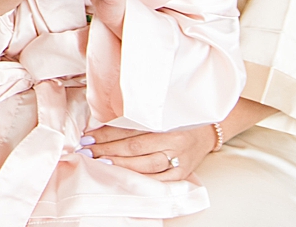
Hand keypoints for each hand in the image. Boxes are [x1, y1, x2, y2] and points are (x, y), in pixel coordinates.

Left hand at [83, 124, 214, 181]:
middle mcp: (173, 142)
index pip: (130, 131)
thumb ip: (135, 122)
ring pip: (145, 166)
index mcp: (166, 124)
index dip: (107, 134)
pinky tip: (123, 177)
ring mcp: (178, 160)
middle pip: (135, 148)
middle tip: (87, 151)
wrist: (208, 130)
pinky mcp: (182, 174)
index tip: (87, 137)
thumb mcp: (159, 115)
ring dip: (120, 166)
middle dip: (107, 151)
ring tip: (100, 164)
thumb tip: (102, 126)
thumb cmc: (178, 120)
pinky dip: (140, 179)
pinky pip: (158, 180)